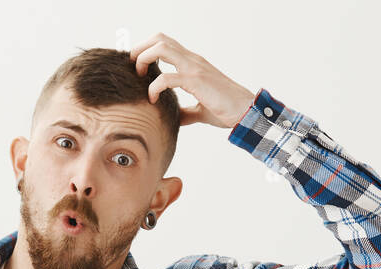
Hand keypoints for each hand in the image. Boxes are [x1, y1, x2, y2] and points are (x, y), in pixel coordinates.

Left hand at [129, 33, 256, 129]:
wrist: (245, 111)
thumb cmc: (226, 109)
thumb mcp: (200, 110)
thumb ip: (186, 111)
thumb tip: (175, 118)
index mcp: (192, 64)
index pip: (166, 44)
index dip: (147, 50)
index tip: (139, 68)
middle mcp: (192, 60)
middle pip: (160, 39)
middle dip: (140, 49)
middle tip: (134, 69)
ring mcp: (194, 68)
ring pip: (162, 48)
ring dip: (144, 59)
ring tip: (140, 77)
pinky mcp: (196, 81)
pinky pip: (167, 77)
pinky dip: (154, 86)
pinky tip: (153, 98)